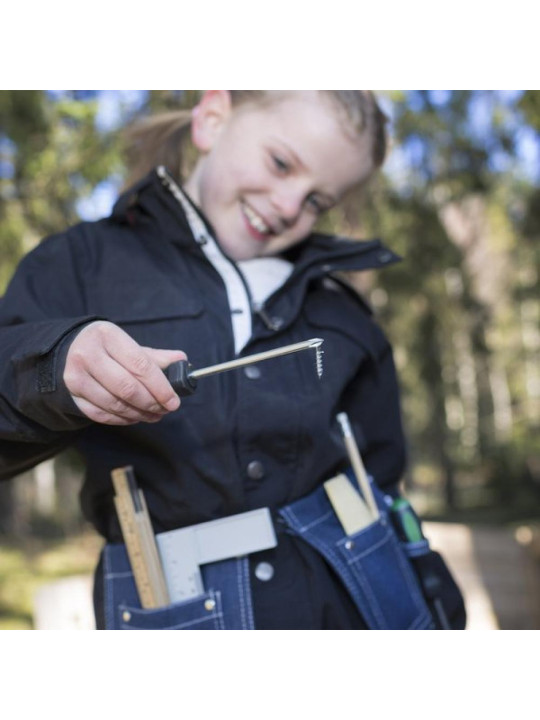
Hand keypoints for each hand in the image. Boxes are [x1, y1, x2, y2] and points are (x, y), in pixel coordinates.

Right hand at [63, 321, 185, 424]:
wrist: (67, 350)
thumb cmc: (105, 347)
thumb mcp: (127, 343)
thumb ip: (154, 356)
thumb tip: (181, 361)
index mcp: (107, 336)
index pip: (139, 365)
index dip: (160, 387)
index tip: (174, 401)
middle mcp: (87, 355)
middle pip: (127, 388)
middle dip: (151, 403)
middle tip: (165, 409)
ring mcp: (75, 377)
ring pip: (114, 404)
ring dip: (139, 414)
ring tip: (154, 415)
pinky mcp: (71, 396)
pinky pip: (101, 415)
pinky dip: (122, 419)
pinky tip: (135, 417)